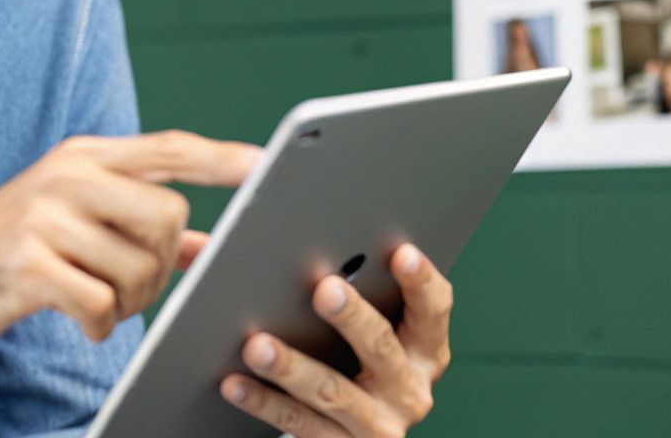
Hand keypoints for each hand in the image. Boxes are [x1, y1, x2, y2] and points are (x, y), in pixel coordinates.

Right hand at [0, 131, 260, 346]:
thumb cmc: (8, 250)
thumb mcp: (71, 220)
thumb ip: (136, 223)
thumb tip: (205, 246)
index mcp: (83, 157)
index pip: (168, 148)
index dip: (220, 159)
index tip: (262, 164)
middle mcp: (67, 175)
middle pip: (168, 217)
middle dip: (162, 265)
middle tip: (130, 285)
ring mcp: (45, 216)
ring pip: (138, 266)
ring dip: (129, 301)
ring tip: (98, 301)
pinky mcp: (27, 263)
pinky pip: (99, 302)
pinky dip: (98, 323)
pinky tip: (79, 319)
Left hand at [220, 244, 451, 436]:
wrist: (355, 432)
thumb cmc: (357, 361)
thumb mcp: (373, 332)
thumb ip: (359, 292)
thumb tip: (309, 250)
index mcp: (425, 350)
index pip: (434, 310)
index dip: (421, 282)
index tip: (401, 253)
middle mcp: (410, 389)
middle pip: (382, 348)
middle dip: (352, 317)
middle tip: (325, 289)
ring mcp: (378, 423)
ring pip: (332, 391)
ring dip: (292, 366)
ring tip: (257, 345)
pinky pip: (299, 425)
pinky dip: (264, 402)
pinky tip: (236, 382)